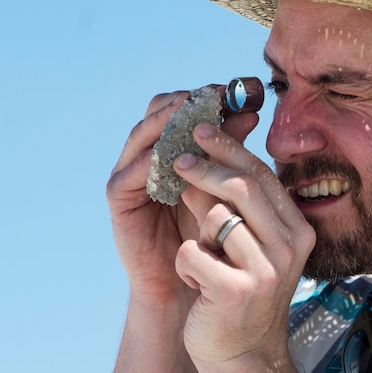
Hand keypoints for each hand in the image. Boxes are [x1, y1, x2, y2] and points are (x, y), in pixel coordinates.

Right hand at [106, 88, 259, 313]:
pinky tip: (174, 154)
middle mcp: (151, 156)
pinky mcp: (120, 199)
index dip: (210, 95)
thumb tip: (251, 111)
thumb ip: (232, 153)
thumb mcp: (225, 189)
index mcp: (177, 150)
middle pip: (160, 112)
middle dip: (189, 100)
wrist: (191, 284)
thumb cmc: (213, 236)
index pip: (186, 109)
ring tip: (194, 111)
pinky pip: (131, 172)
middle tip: (218, 95)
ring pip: (144, 134)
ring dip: (169, 120)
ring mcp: (132, 175)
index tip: (241, 88)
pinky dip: (151, 159)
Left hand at [171, 122, 315, 366]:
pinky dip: (186, 264)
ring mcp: (267, 271)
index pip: (264, 176)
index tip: (201, 130)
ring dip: (195, 232)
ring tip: (201, 256)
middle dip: (204, 167)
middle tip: (177, 159)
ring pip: (215, 218)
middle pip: (242, 188)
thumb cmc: (243, 292)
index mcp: (299, 231)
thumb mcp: (253, 246)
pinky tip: (197, 283)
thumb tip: (208, 155)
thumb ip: (243, 207)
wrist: (243, 355)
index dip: (230, 149)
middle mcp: (290, 248)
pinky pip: (192, 252)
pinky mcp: (236, 291)